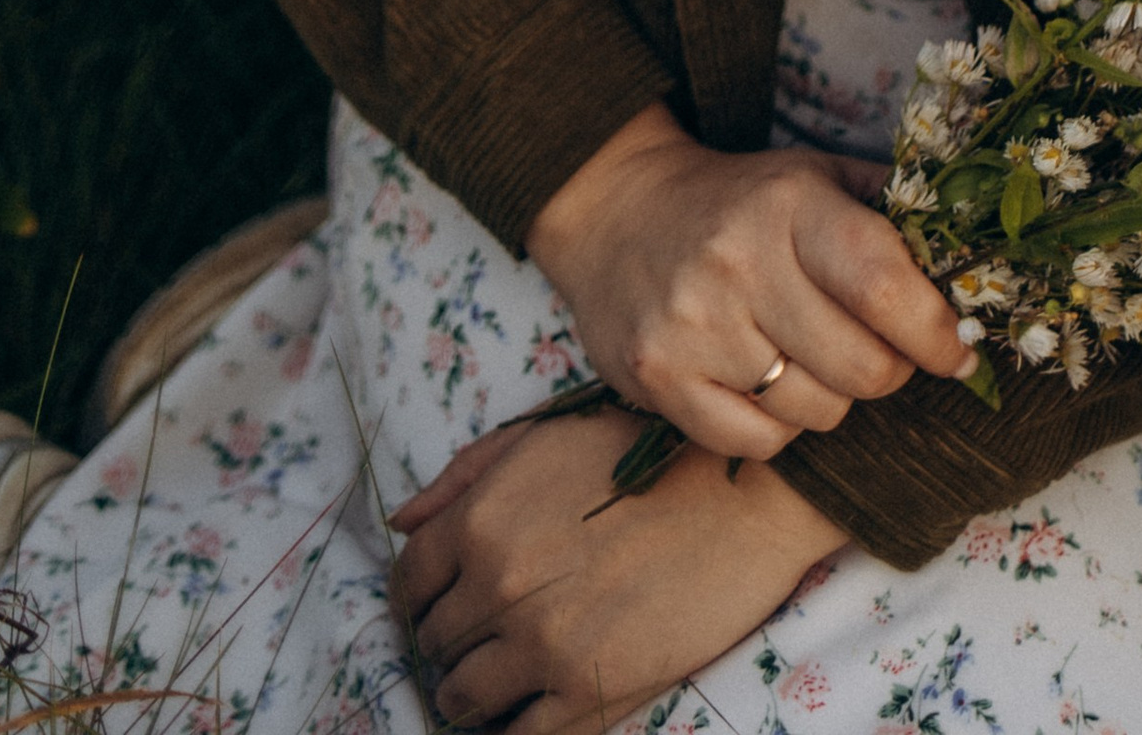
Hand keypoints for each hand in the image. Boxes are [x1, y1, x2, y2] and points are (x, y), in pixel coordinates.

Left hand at [390, 407, 835, 730]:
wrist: (742, 496)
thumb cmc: (645, 454)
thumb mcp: (545, 436)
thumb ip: (464, 477)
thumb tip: (399, 520)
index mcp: (481, 519)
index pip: (407, 584)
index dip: (416, 601)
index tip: (435, 609)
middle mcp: (499, 584)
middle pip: (435, 644)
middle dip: (450, 644)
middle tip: (480, 641)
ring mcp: (542, 644)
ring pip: (464, 700)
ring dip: (471, 696)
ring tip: (500, 683)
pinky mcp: (589, 691)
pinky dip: (513, 731)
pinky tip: (531, 709)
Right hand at [523, 107, 970, 458]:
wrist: (617, 211)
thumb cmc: (742, 201)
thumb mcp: (818, 176)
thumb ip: (894, 210)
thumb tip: (981, 260)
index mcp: (791, 204)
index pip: (886, 287)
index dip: (937, 332)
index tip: (958, 349)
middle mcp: (739, 263)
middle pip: (862, 369)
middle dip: (889, 371)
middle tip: (878, 351)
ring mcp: (693, 325)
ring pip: (816, 413)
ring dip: (831, 397)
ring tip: (807, 355)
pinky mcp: (659, 378)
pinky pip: (760, 442)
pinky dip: (778, 426)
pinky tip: (762, 381)